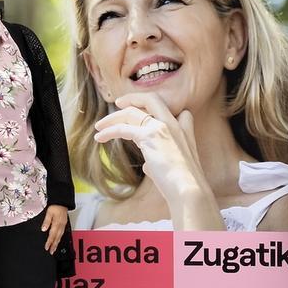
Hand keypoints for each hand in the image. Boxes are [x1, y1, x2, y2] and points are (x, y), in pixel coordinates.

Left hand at [42, 205, 67, 252]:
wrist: (62, 202)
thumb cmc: (55, 207)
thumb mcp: (49, 212)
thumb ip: (46, 221)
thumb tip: (43, 229)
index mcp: (56, 223)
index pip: (52, 235)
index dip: (49, 242)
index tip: (46, 247)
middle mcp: (60, 226)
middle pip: (57, 238)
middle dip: (53, 245)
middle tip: (51, 252)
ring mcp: (63, 226)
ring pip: (60, 237)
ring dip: (56, 244)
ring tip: (54, 249)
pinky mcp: (64, 225)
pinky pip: (62, 234)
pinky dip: (59, 239)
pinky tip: (58, 241)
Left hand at [94, 92, 221, 228]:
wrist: (188, 189)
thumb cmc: (182, 185)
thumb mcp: (173, 169)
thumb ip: (158, 162)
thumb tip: (147, 165)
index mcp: (185, 131)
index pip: (175, 109)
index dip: (160, 111)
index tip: (145, 115)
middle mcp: (174, 124)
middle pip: (151, 99)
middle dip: (133, 98)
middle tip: (119, 103)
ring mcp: (162, 127)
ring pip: (132, 112)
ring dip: (113, 118)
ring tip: (99, 126)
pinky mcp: (149, 136)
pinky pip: (123, 128)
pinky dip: (109, 131)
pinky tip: (100, 137)